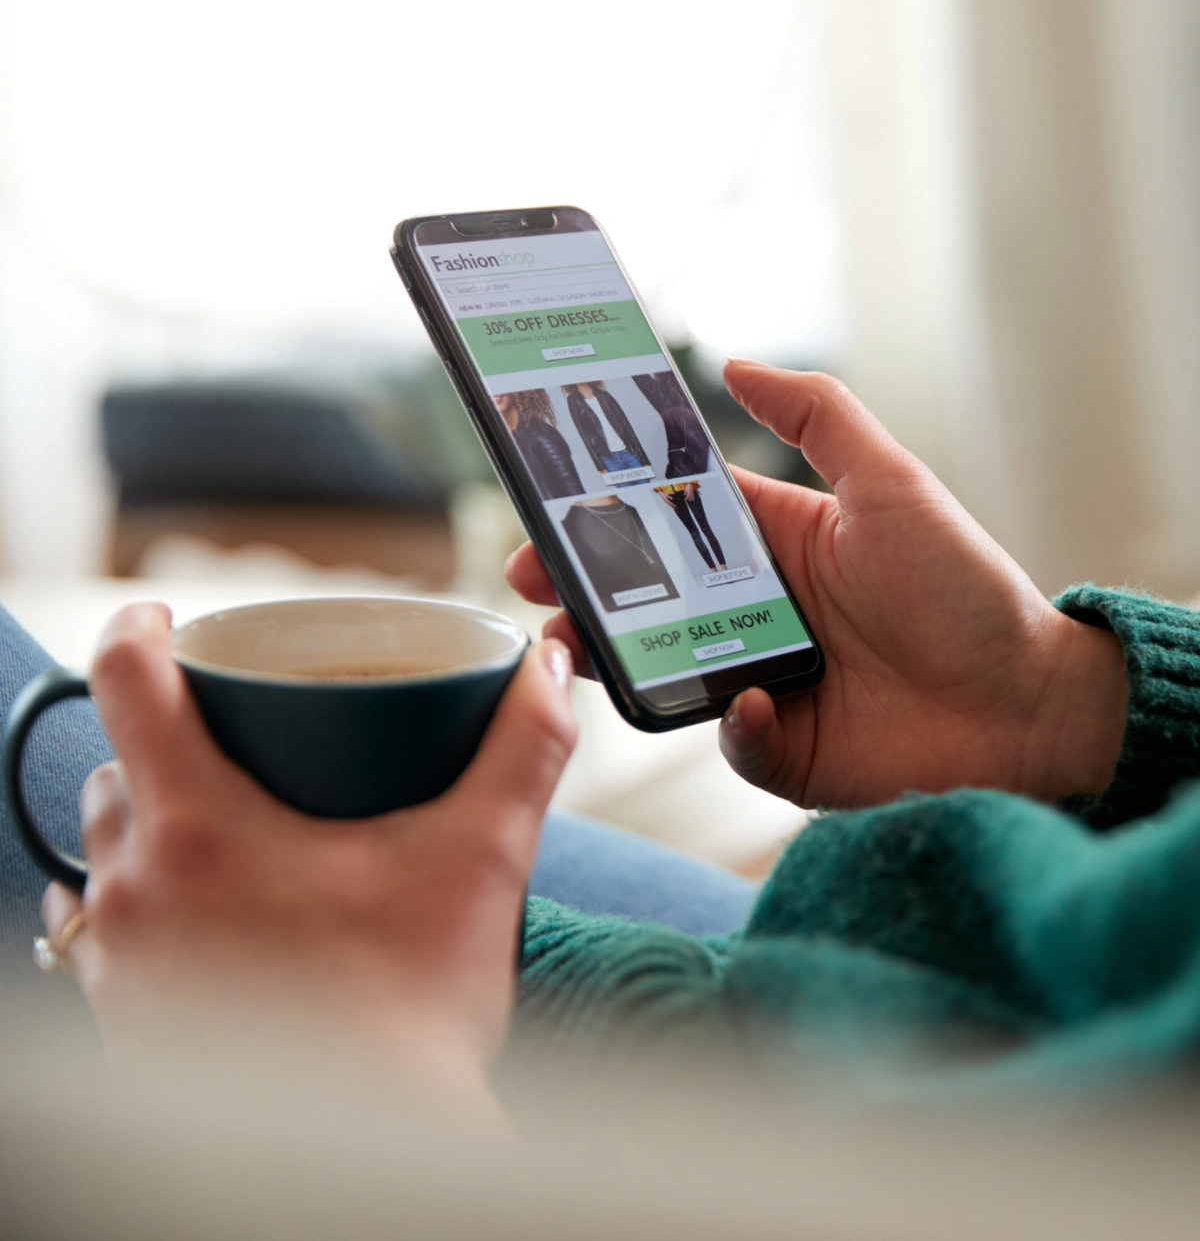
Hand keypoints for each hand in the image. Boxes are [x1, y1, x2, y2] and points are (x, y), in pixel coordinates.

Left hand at [42, 604, 575, 1107]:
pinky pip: (96, 935)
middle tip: (229, 734)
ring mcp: (121, 965)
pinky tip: (184, 913)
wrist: (375, 1154)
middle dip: (163, 737)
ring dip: (146, 822)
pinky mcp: (124, 1023)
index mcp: (200, 831)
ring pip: (103, 855)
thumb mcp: (479, 862)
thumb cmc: (414, 1017)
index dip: (140, 624)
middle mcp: (136, 892)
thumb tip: (550, 669)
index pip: (125, 680)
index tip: (168, 616)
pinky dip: (130, 904)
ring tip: (215, 820)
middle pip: (117, 768)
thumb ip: (521, 751)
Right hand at [507, 363, 1125, 809]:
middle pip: (651, 596)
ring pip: (667, 668)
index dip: (612, 510)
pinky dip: (734, 727)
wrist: (1027, 705)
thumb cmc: (964, 588)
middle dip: (586, 583)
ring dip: (619, 657)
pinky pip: (732, 739)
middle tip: (533, 574)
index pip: (675, 519)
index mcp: (776, 546)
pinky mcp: (783, 748)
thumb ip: (820, 417)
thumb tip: (741, 363)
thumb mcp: (891, 482)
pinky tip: (753, 706)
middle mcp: (758, 612)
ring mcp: (764, 681)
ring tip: (575, 640)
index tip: (554, 501)